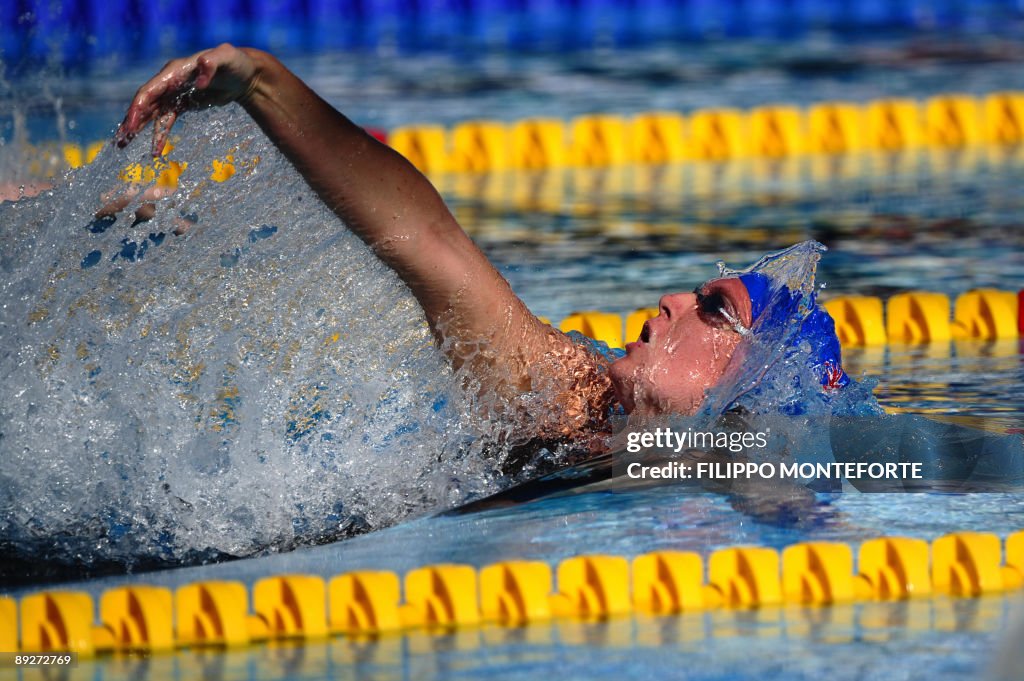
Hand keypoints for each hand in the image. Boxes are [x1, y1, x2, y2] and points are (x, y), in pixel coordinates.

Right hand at [115, 44, 258, 157]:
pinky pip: (165, 121)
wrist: (244, 73)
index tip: (131, 127)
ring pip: (151, 114)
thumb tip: (200, 79)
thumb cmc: (235, 62)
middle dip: (131, 122)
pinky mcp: (182, 104)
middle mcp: (169, 82)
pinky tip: (155, 151)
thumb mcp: (227, 57)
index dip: (138, 109)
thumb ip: (212, 64)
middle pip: (144, 104)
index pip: (149, 91)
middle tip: (119, 140)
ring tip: (122, 145)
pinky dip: (158, 135)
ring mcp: (174, 94)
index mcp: (174, 71)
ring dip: (138, 130)